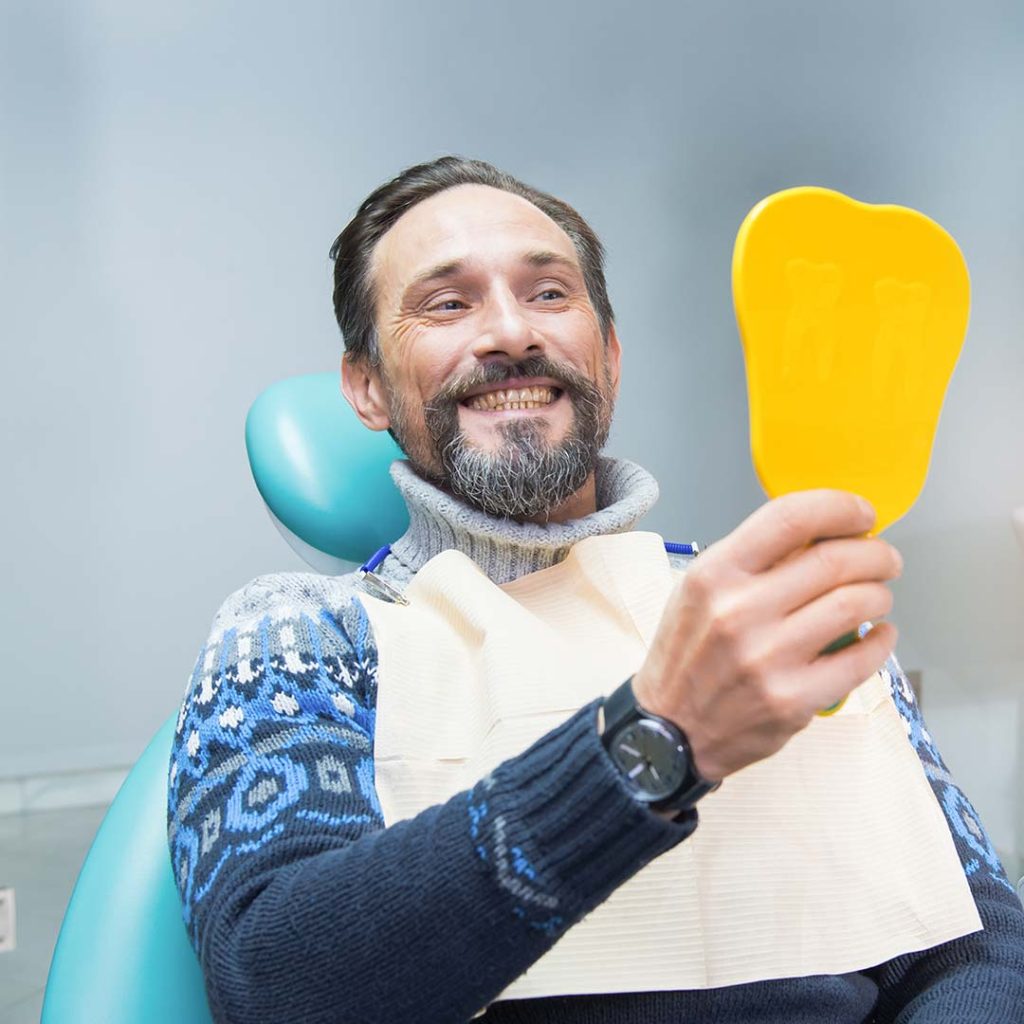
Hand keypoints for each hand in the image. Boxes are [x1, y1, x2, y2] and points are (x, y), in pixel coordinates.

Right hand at [632, 490, 900, 781]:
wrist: (667, 731)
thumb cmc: (687, 655)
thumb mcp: (699, 592)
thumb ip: (751, 562)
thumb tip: (822, 536)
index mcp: (715, 574)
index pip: (790, 518)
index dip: (839, 508)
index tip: (861, 513)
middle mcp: (740, 611)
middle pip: (835, 560)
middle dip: (875, 554)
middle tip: (884, 559)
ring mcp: (768, 658)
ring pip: (856, 604)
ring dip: (880, 594)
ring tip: (877, 596)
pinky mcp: (793, 699)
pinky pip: (861, 659)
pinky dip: (881, 641)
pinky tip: (879, 634)